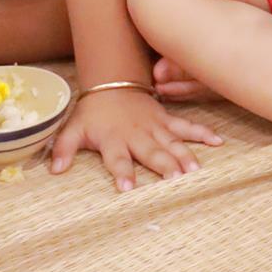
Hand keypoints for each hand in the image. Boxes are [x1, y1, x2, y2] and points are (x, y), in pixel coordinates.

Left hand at [48, 88, 222, 192]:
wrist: (111, 83)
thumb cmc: (93, 112)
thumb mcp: (73, 128)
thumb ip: (63, 149)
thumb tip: (54, 169)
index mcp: (114, 139)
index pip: (117, 160)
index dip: (122, 173)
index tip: (127, 189)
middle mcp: (137, 135)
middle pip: (151, 152)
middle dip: (163, 165)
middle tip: (175, 179)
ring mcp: (155, 127)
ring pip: (172, 143)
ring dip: (184, 156)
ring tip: (195, 170)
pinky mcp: (167, 120)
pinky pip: (187, 127)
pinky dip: (203, 133)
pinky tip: (217, 142)